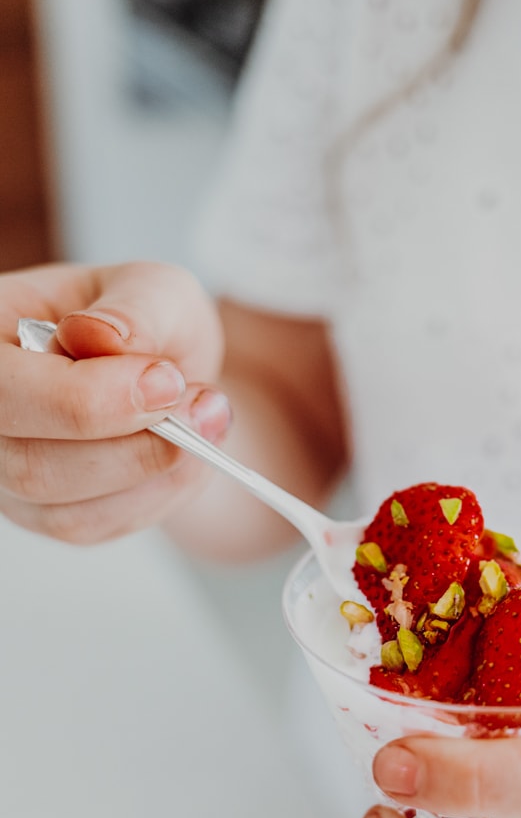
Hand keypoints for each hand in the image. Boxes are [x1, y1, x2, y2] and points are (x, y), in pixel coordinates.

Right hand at [0, 262, 229, 542]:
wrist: (161, 369)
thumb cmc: (143, 323)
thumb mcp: (154, 289)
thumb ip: (136, 308)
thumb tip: (102, 337)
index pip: (6, 390)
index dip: (90, 399)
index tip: (167, 381)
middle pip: (30, 467)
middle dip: (134, 447)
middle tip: (204, 406)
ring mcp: (5, 473)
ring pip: (68, 512)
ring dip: (153, 473)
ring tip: (204, 420)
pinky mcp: (42, 514)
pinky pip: (96, 528)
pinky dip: (155, 496)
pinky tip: (184, 453)